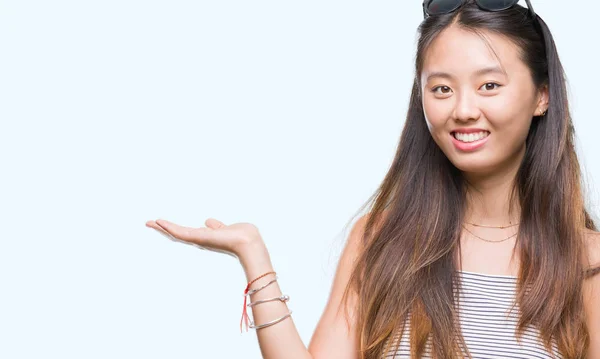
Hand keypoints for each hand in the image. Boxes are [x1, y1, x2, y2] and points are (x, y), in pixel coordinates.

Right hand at [145, 218, 261, 258]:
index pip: (187, 232)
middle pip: (178, 234)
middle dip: (164, 229)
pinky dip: (169, 227)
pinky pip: (180, 232)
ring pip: (176, 233)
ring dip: (162, 227)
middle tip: (150, 223)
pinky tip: (159, 222)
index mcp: (206, 237)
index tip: (163, 223)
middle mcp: (200, 240)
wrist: (247, 242)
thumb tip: (209, 221)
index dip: (175, 228)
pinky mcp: (198, 238)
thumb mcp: (225, 228)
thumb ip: (216, 226)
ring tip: (150, 222)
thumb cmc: (241, 236)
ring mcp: (198, 239)